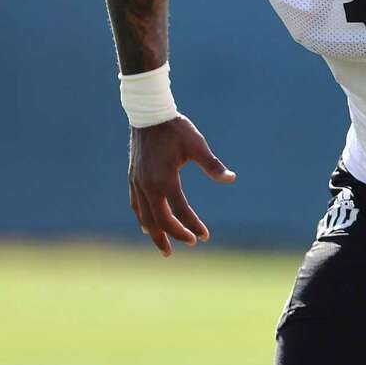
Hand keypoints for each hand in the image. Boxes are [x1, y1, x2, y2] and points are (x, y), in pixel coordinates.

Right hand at [128, 115, 235, 256]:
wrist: (148, 115)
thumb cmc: (176, 129)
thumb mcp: (197, 145)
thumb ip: (212, 165)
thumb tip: (231, 179)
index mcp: (165, 178)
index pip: (180, 210)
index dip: (192, 225)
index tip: (205, 236)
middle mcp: (148, 184)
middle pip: (160, 220)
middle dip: (175, 235)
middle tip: (190, 244)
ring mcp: (137, 182)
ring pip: (145, 217)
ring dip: (155, 234)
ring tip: (165, 249)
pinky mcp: (133, 178)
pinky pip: (136, 205)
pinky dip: (143, 219)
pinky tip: (148, 227)